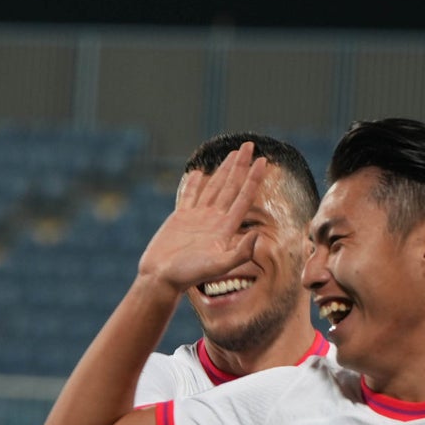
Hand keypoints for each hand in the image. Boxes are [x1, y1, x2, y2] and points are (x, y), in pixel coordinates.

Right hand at [136, 143, 267, 293]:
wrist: (162, 279)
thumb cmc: (188, 275)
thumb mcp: (218, 266)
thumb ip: (240, 253)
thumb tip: (257, 235)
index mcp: (225, 228)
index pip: (244, 197)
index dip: (254, 178)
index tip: (263, 160)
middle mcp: (214, 220)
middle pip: (231, 186)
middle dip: (241, 166)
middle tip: (249, 145)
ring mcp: (198, 218)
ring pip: (214, 187)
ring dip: (223, 170)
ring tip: (233, 154)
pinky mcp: (180, 219)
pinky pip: (189, 196)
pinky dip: (194, 183)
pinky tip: (198, 172)